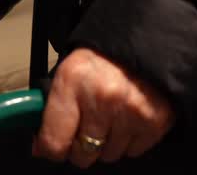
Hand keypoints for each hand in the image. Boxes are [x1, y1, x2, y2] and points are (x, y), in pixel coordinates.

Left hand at [33, 48, 174, 168]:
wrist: (144, 42)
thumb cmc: (102, 59)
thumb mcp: (68, 73)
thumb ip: (51, 110)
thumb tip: (42, 148)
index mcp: (73, 81)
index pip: (54, 141)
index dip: (52, 149)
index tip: (55, 147)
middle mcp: (102, 97)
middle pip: (83, 155)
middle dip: (82, 146)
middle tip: (87, 125)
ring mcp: (131, 110)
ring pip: (108, 156)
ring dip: (108, 143)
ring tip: (111, 116)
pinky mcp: (154, 121)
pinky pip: (133, 152)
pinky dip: (130, 141)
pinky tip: (129, 118)